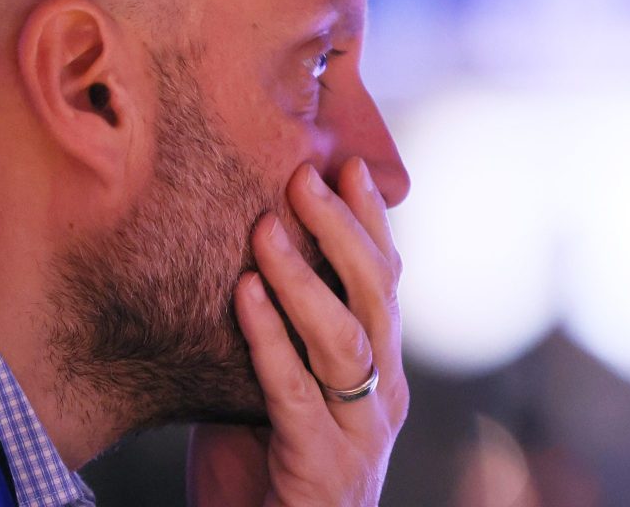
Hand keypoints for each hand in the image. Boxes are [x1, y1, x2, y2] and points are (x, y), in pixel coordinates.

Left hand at [188, 158, 407, 506]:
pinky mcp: (323, 466)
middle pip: (377, 296)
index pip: (386, 279)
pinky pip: (295, 392)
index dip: (372, 220)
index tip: (348, 163)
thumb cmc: (267, 464)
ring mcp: (360, 433)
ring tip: (266, 228)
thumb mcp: (280, 381)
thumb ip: (280, 326)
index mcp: (380, 367)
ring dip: (305, 278)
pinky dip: (269, 338)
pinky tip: (242, 293)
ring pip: (344, 339)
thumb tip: (247, 242)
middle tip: (306, 176)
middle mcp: (384, 393)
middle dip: (343, 230)